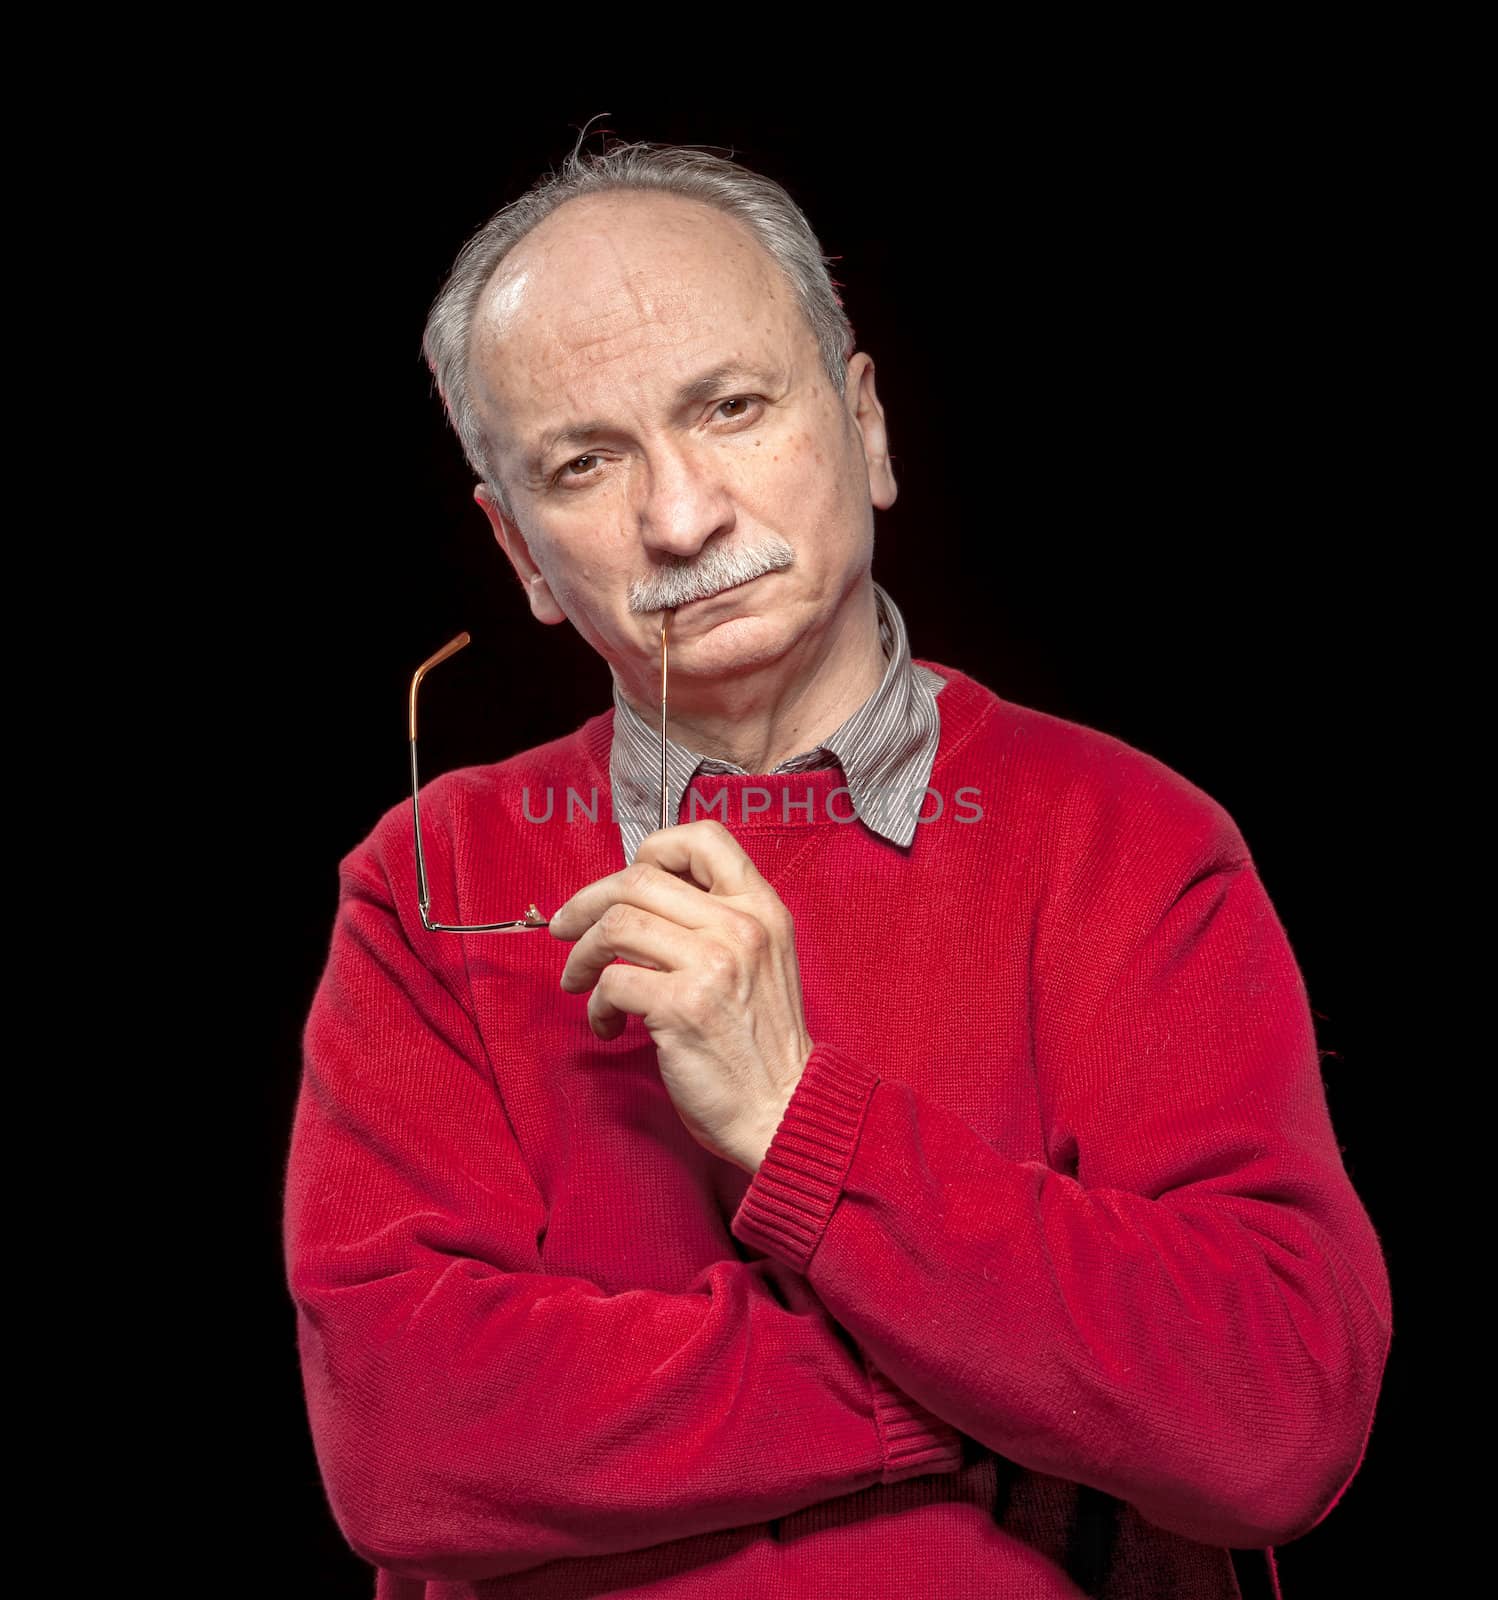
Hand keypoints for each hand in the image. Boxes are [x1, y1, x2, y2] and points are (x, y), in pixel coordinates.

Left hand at [548, 820, 812, 1173]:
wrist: (783, 1108)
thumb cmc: (762, 1042)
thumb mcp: (763, 961)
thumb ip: (720, 922)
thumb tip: (643, 899)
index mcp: (762, 909)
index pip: (705, 839)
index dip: (654, 849)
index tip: (625, 880)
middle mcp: (740, 927)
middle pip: (639, 880)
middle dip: (587, 902)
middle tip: (565, 928)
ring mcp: (712, 965)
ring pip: (616, 925)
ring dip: (583, 955)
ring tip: (579, 982)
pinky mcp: (682, 1007)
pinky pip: (612, 983)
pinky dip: (596, 1005)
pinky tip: (608, 1024)